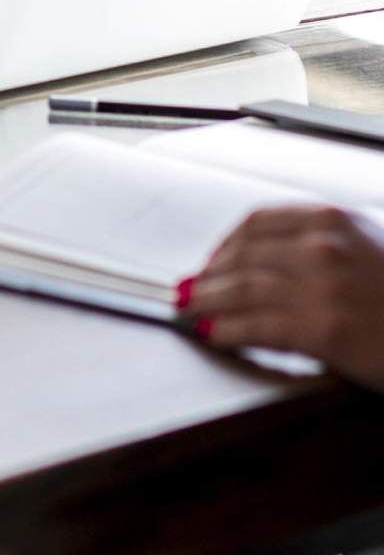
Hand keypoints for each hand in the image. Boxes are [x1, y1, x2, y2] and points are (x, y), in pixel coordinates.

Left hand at [178, 205, 383, 387]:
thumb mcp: (366, 246)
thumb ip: (316, 244)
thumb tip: (251, 261)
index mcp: (332, 219)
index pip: (257, 223)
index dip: (224, 245)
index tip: (210, 261)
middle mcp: (324, 247)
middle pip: (243, 258)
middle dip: (208, 277)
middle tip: (187, 291)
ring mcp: (323, 288)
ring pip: (242, 291)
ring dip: (206, 303)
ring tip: (190, 312)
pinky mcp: (325, 330)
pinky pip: (258, 327)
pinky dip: (228, 330)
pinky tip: (214, 335)